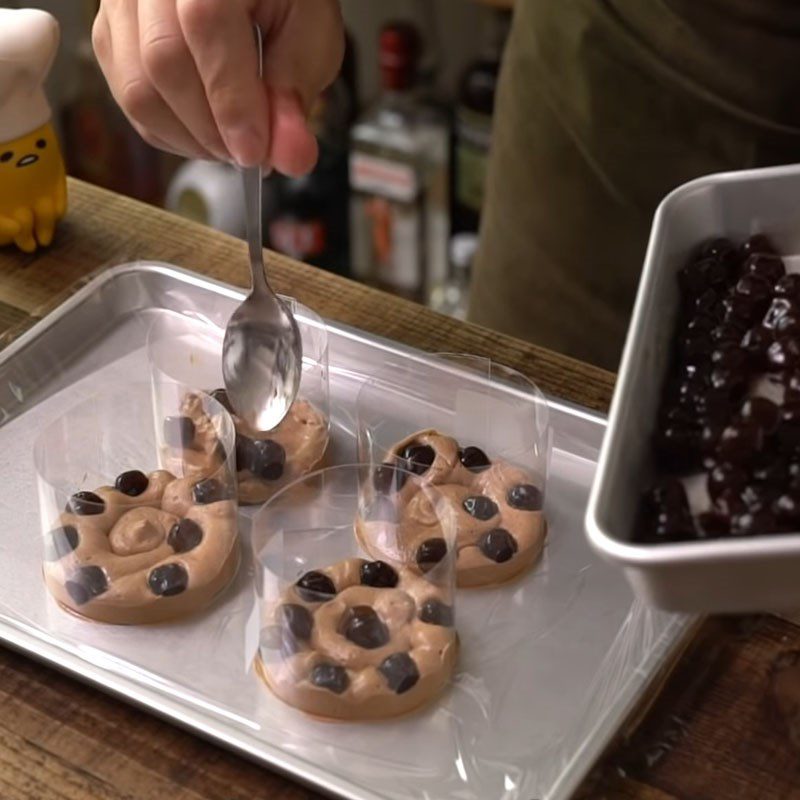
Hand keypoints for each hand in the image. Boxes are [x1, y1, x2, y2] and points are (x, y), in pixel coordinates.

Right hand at [92, 0, 343, 175]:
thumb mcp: (310, 34)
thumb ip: (295, 92)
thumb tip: (290, 158)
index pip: (206, 28)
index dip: (232, 104)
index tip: (256, 154)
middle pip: (161, 63)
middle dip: (210, 128)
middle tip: (249, 154)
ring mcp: (119, 2)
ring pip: (136, 89)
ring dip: (189, 138)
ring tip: (230, 145)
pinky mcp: (108, 32)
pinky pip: (126, 97)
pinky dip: (169, 131)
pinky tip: (204, 132)